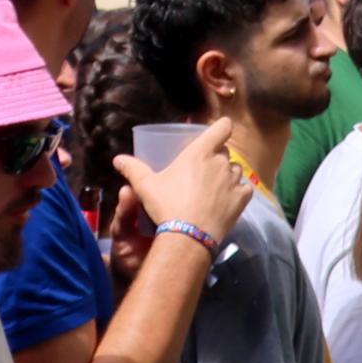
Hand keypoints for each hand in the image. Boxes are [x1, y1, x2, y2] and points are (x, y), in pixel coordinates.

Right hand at [123, 127, 253, 246]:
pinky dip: (237, 191)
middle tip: (200, 171)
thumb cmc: (166, 205)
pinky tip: (224, 200)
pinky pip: (244, 188)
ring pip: (235, 169)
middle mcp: (222, 161)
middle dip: (215, 158)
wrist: (188, 235)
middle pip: (224, 151)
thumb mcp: (145, 186)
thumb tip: (117, 158)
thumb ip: (133, 169)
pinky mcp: (243, 197)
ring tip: (211, 188)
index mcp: (201, 152)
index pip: (223, 127)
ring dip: (226, 175)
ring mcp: (235, 179)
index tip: (215, 133)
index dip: (221, 127)